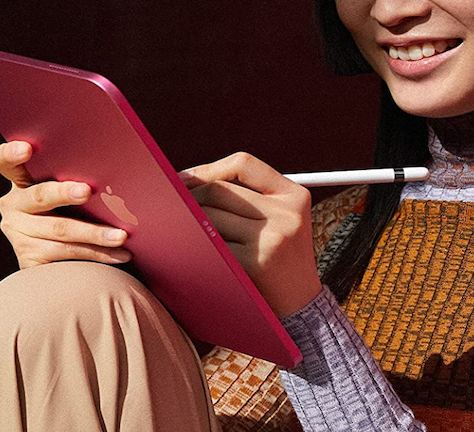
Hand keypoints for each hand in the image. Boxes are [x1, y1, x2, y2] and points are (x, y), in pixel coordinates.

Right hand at [0, 141, 131, 268]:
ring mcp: (18, 233)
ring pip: (60, 230)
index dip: (10, 153)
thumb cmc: (73, 209)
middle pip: (39, 196)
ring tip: (120, 235)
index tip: (26, 148)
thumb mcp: (67, 191)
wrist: (60, 260)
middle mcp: (13, 205)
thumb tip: (113, 171)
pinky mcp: (29, 259)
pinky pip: (67, 254)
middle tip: (87, 191)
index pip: (3, 162)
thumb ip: (74, 178)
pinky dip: (98, 254)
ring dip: (94, 233)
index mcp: (20, 181)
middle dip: (64, 193)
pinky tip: (120, 254)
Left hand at [181, 152, 320, 317]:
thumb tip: (188, 181)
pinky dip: (196, 246)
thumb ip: (249, 199)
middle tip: (171, 208)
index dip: (208, 168)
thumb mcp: (282, 221)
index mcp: (295, 195)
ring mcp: (273, 238)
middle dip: (190, 198)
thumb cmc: (280, 260)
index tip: (184, 179)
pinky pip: (211, 244)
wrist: (302, 308)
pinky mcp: (256, 262)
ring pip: (211, 216)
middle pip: (220, 190)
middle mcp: (288, 213)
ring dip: (189, 224)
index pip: (243, 164)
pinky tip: (191, 252)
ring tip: (181, 231)